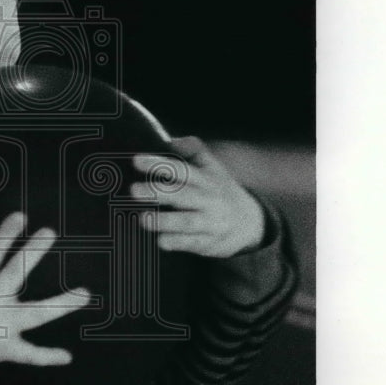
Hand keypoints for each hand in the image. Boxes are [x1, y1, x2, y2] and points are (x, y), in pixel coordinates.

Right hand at [0, 212, 89, 377]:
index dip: (5, 236)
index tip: (21, 216)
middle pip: (15, 275)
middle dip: (32, 254)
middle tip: (50, 232)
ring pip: (35, 315)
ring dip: (60, 305)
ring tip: (86, 294)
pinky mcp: (2, 349)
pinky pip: (27, 354)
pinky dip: (46, 357)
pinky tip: (67, 356)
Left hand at [131, 136, 265, 257]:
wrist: (251, 223)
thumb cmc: (220, 191)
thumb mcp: (213, 167)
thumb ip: (194, 150)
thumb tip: (171, 140)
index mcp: (206, 179)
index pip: (181, 169)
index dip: (158, 164)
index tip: (136, 160)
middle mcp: (208, 199)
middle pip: (183, 194)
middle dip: (158, 192)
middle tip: (134, 190)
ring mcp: (210, 222)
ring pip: (187, 221)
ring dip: (165, 221)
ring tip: (143, 219)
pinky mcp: (208, 242)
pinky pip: (192, 243)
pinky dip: (177, 243)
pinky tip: (161, 242)